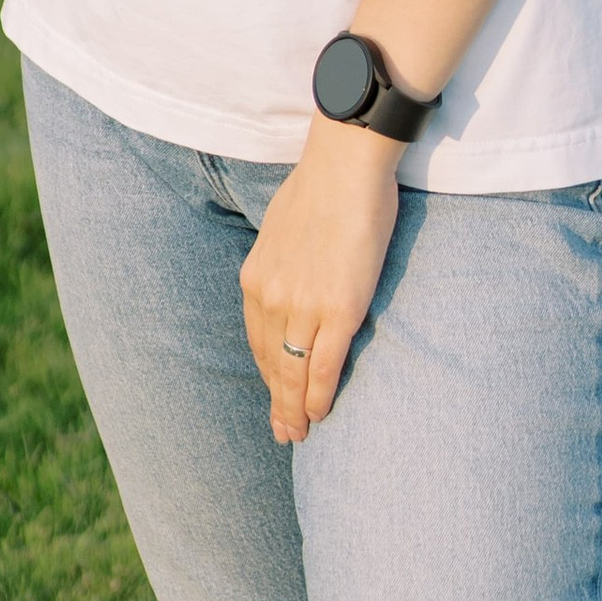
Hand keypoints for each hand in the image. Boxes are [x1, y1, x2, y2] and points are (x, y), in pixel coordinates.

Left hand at [239, 124, 399, 444]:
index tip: (273, 394)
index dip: (268, 372)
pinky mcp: (338, 312)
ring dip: (296, 409)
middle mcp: (272, 298)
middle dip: (277, 401)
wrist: (344, 167)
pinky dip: (320, 395)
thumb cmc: (321, 187)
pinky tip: (320, 413)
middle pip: (272, 363)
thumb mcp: (283, 227)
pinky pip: (323, 367)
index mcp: (257, 278)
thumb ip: (283, 259)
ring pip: (294, 373)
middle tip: (285, 432)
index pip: (259, 340)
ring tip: (301, 434)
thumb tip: (292, 271)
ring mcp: (303, 308)